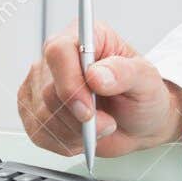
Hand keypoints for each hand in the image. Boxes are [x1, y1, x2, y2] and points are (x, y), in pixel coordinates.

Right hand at [16, 21, 181, 157]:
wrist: (139, 123)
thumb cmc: (142, 94)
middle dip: (80, 117)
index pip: (59, 51)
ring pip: (43, 116)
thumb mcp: (146, 79)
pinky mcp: (35, 112)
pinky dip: (66, 142)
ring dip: (76, 132)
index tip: (88, 109)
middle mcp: (58, 59)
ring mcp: (41, 85)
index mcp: (85, 38)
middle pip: (48, 90)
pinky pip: (40, 134)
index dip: (69, 82)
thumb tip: (96, 74)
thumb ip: (124, 72)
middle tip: (108, 122)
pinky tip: (84, 135)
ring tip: (101, 125)